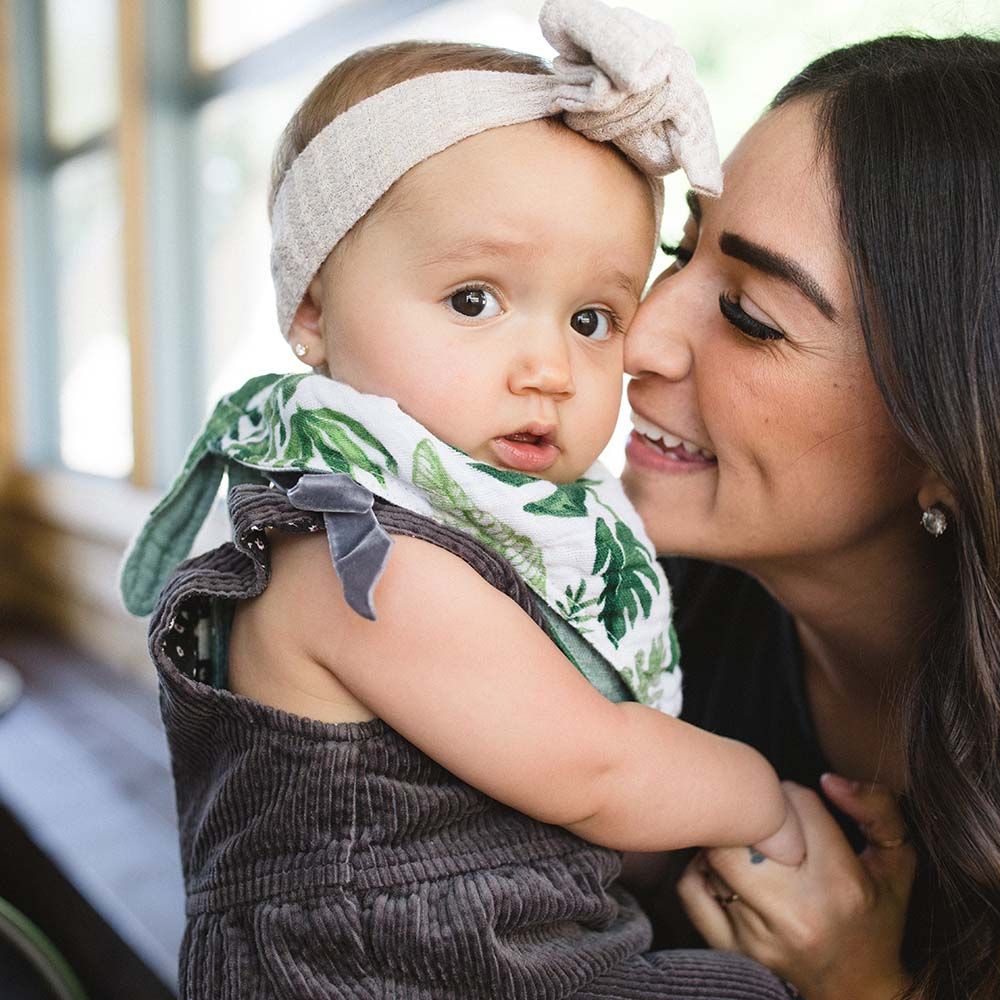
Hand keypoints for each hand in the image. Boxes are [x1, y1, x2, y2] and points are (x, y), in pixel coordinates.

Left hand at [677, 776, 915, 999]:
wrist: (861, 993)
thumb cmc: (878, 918)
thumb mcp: (897, 863)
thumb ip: (878, 810)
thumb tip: (829, 780)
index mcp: (841, 884)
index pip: (794, 803)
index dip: (793, 796)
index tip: (800, 812)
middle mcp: (796, 913)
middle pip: (742, 828)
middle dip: (752, 815)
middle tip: (765, 824)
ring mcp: (757, 935)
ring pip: (714, 854)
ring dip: (727, 840)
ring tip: (750, 847)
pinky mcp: (730, 950)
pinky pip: (691, 888)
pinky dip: (701, 869)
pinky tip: (727, 872)